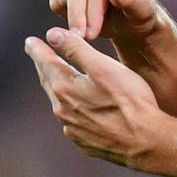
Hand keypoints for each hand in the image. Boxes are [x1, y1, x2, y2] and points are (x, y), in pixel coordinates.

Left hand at [25, 27, 162, 167]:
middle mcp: (63, 110)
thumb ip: (77, 49)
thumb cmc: (130, 101)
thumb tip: (52, 34)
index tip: (30, 41)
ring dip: (57, 87)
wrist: (145, 141)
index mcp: (66, 89)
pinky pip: (72, 120)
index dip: (38, 50)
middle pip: (49, 82)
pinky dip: (72, 108)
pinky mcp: (85, 141)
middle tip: (38, 55)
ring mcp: (73, 128)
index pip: (46, 63)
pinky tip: (80, 107)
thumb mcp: (104, 68)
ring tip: (57, 78)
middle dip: (44, 66)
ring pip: (60, 102)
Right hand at [50, 0, 158, 42]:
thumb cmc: (138, 13)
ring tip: (90, 28)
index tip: (91, 35)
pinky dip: (65, 14)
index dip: (92, 13)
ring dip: (73, 17)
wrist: (127, 15)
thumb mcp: (143, 11)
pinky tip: (83, 19)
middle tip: (82, 37)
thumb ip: (132, 1)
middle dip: (78, 15)